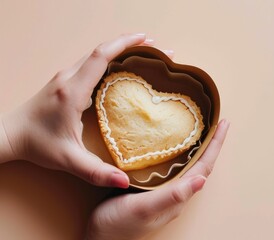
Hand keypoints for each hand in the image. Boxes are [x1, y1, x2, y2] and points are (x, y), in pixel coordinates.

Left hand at [0, 33, 155, 187]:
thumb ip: (96, 172)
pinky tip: (121, 68)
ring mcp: (65, 77)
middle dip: (130, 44)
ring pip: (96, 55)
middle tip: (155, 48)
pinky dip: (110, 59)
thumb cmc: (36, 144)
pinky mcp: (64, 82)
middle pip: (102, 50)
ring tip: (143, 54)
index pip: (100, 56)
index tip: (145, 38)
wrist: (8, 135)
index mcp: (72, 91)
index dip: (124, 44)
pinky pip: (90, 63)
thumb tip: (125, 182)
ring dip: (120, 50)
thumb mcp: (68, 160)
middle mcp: (68, 78)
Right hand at [85, 119, 229, 239]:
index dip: (215, 145)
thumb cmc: (119, 226)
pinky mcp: (151, 190)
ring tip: (201, 129)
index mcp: (178, 196)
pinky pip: (172, 168)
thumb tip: (202, 180)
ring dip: (197, 148)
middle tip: (217, 122)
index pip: (204, 167)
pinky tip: (172, 146)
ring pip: (187, 166)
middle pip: (200, 165)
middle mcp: (175, 194)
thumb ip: (172, 195)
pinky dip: (178, 153)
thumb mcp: (145, 208)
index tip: (224, 124)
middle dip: (210, 143)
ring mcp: (164, 192)